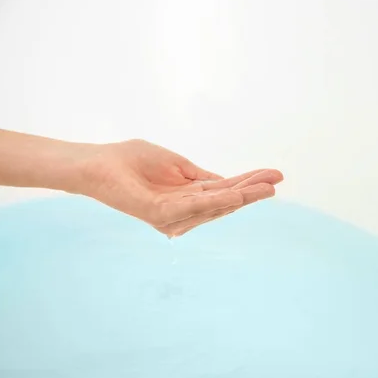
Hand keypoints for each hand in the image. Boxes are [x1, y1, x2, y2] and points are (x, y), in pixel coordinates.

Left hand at [79, 139, 282, 236]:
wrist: (99, 164)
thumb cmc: (131, 161)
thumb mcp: (177, 165)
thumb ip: (201, 177)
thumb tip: (228, 183)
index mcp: (187, 198)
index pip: (224, 191)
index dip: (249, 183)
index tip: (274, 175)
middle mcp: (184, 211)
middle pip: (224, 201)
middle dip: (252, 192)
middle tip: (278, 180)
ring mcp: (172, 215)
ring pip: (214, 206)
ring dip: (243, 196)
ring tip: (267, 187)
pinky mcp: (159, 214)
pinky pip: (193, 207)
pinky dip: (217, 201)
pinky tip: (237, 194)